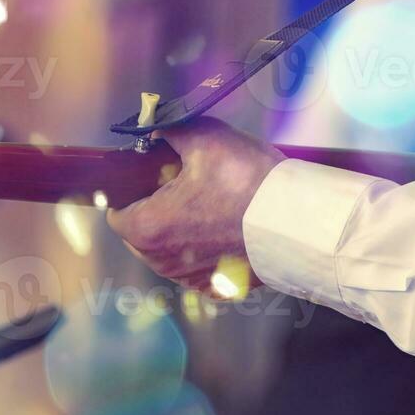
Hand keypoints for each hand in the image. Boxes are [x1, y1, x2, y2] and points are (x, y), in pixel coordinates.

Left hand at [106, 118, 284, 290]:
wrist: (298, 223)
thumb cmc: (248, 182)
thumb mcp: (205, 139)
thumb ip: (169, 130)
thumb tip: (153, 126)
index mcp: (148, 228)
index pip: (116, 214)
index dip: (129, 191)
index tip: (149, 177)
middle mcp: (163, 262)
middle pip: (140, 234)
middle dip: (153, 210)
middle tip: (183, 185)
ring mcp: (191, 279)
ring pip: (167, 252)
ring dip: (178, 231)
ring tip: (208, 204)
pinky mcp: (218, 288)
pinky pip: (197, 268)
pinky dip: (203, 251)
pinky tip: (223, 229)